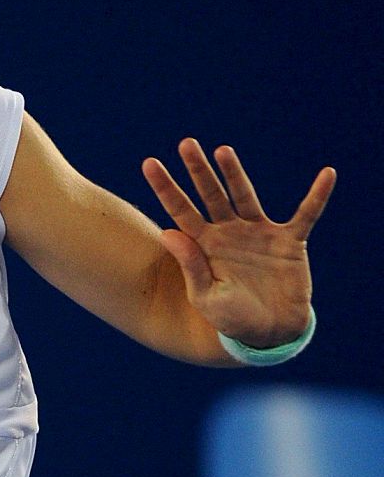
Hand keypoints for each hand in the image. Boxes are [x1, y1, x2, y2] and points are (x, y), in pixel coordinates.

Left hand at [142, 139, 334, 347]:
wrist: (268, 332)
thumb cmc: (230, 318)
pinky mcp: (289, 242)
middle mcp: (228, 233)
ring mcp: (257, 234)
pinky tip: (327, 174)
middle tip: (186, 143)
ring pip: (244, 196)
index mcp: (203, 245)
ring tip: (222, 150)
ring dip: (234, 173)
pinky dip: (318, 196)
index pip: (180, 210)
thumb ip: (189, 264)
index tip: (149, 163)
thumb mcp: (205, 296)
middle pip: (209, 194)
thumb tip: (166, 231)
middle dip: (197, 170)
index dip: (165, 187)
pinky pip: (306, 214)